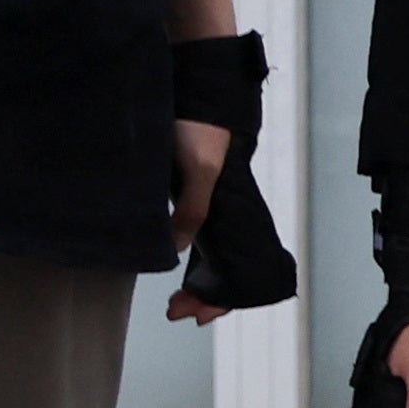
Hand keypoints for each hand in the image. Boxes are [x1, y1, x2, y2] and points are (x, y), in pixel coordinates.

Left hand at [163, 118, 231, 320]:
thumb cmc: (201, 128)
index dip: (224, 295)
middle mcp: (222, 212)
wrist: (195, 91)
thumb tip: (172, 250)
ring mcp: (202, 202)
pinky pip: (189, 233)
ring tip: (174, 299)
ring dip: (194, 280)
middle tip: (177, 311)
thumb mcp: (199, 169)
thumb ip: (190, 208)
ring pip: (208, 254)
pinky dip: (181, 254)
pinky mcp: (182, 189)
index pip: (242, 266)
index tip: (198, 316)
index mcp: (233, 211)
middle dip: (207, 295)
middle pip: (225, 266)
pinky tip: (166, 259)